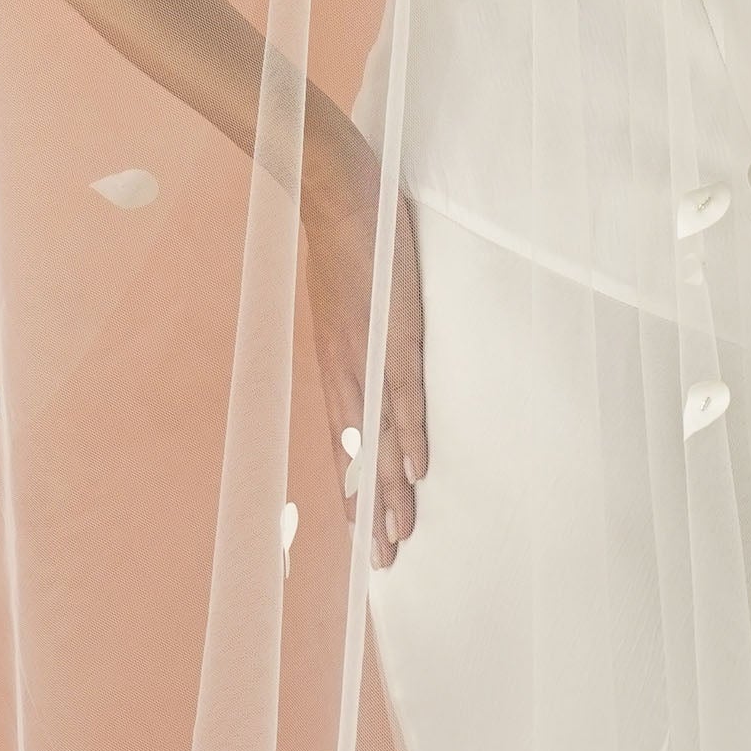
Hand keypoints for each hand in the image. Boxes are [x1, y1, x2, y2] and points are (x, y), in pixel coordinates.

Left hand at [301, 118, 427, 571]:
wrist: (335, 190)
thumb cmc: (341, 242)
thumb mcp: (342, 302)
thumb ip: (354, 339)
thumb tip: (367, 365)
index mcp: (334, 363)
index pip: (343, 444)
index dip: (352, 490)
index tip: (359, 533)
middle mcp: (347, 368)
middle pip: (362, 456)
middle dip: (372, 510)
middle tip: (381, 561)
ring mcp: (371, 353)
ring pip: (383, 438)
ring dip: (392, 489)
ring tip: (400, 534)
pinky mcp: (394, 333)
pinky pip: (404, 396)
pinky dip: (410, 436)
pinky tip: (416, 471)